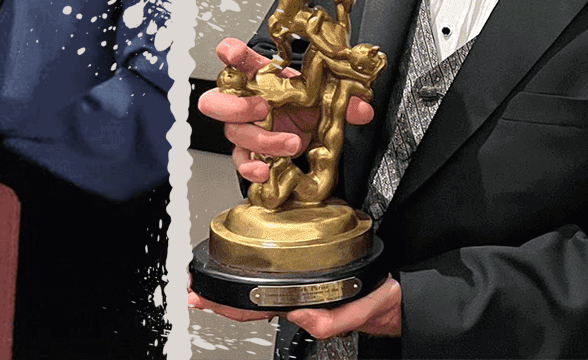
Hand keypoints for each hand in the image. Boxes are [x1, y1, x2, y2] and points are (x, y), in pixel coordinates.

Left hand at [188, 275, 401, 338]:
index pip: (254, 310)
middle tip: (191, 289)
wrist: (396, 295)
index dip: (224, 305)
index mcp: (302, 307)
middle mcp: (294, 299)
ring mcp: (296, 288)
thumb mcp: (364, 309)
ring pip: (253, 290)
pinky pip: (270, 275)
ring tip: (203, 281)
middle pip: (245, 301)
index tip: (201, 297)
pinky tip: (237, 267)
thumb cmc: (379, 303)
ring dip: (227, 285)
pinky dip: (249, 272)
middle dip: (216, 296)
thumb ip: (335, 319)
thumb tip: (299, 317)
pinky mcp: (304, 273)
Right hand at [203, 38, 373, 182]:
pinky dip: (251, 167)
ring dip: (261, 139)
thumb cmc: (302, 105)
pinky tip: (265, 170)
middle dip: (236, 105)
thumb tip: (360, 107)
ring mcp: (242, 127)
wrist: (303, 130)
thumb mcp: (321, 96)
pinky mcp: (247, 151)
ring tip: (290, 143)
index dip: (229, 53)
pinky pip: (240, 160)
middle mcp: (243, 101)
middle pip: (216, 101)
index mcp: (258, 76)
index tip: (231, 53)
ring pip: (233, 133)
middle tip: (262, 107)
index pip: (238, 59)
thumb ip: (341, 98)